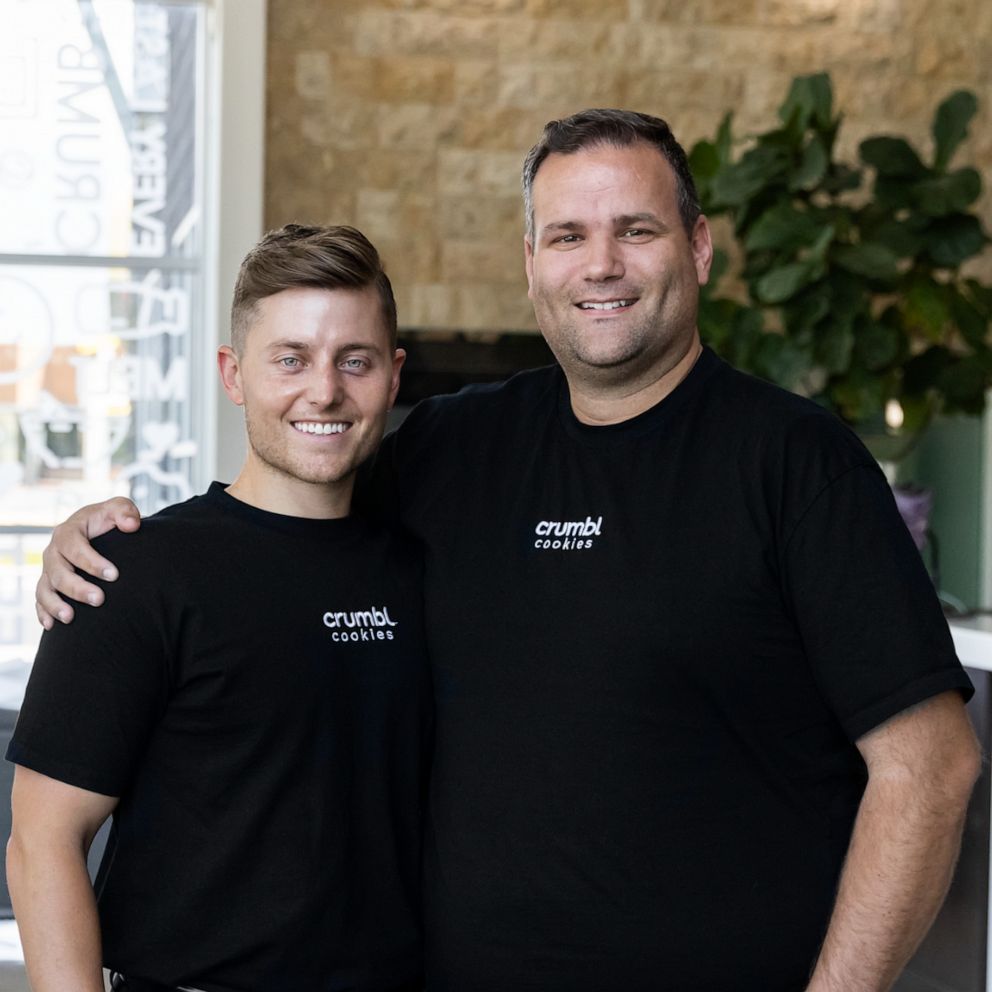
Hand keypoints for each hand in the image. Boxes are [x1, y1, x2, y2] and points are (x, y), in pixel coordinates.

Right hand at [35, 498, 141, 628]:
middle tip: (100, 600)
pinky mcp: (48, 584)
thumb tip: (131, 525)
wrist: (97, 533)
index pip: (74, 547)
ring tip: (71, 618)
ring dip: (56, 604)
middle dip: (77, 588)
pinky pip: (40, 600)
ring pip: (45, 589)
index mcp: (68, 532)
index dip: (92, 562)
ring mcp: (49, 570)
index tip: (114, 575)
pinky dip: (43, 612)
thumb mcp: (118, 509)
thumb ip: (125, 511)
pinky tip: (52, 626)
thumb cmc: (108, 521)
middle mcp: (54, 552)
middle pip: (59, 572)